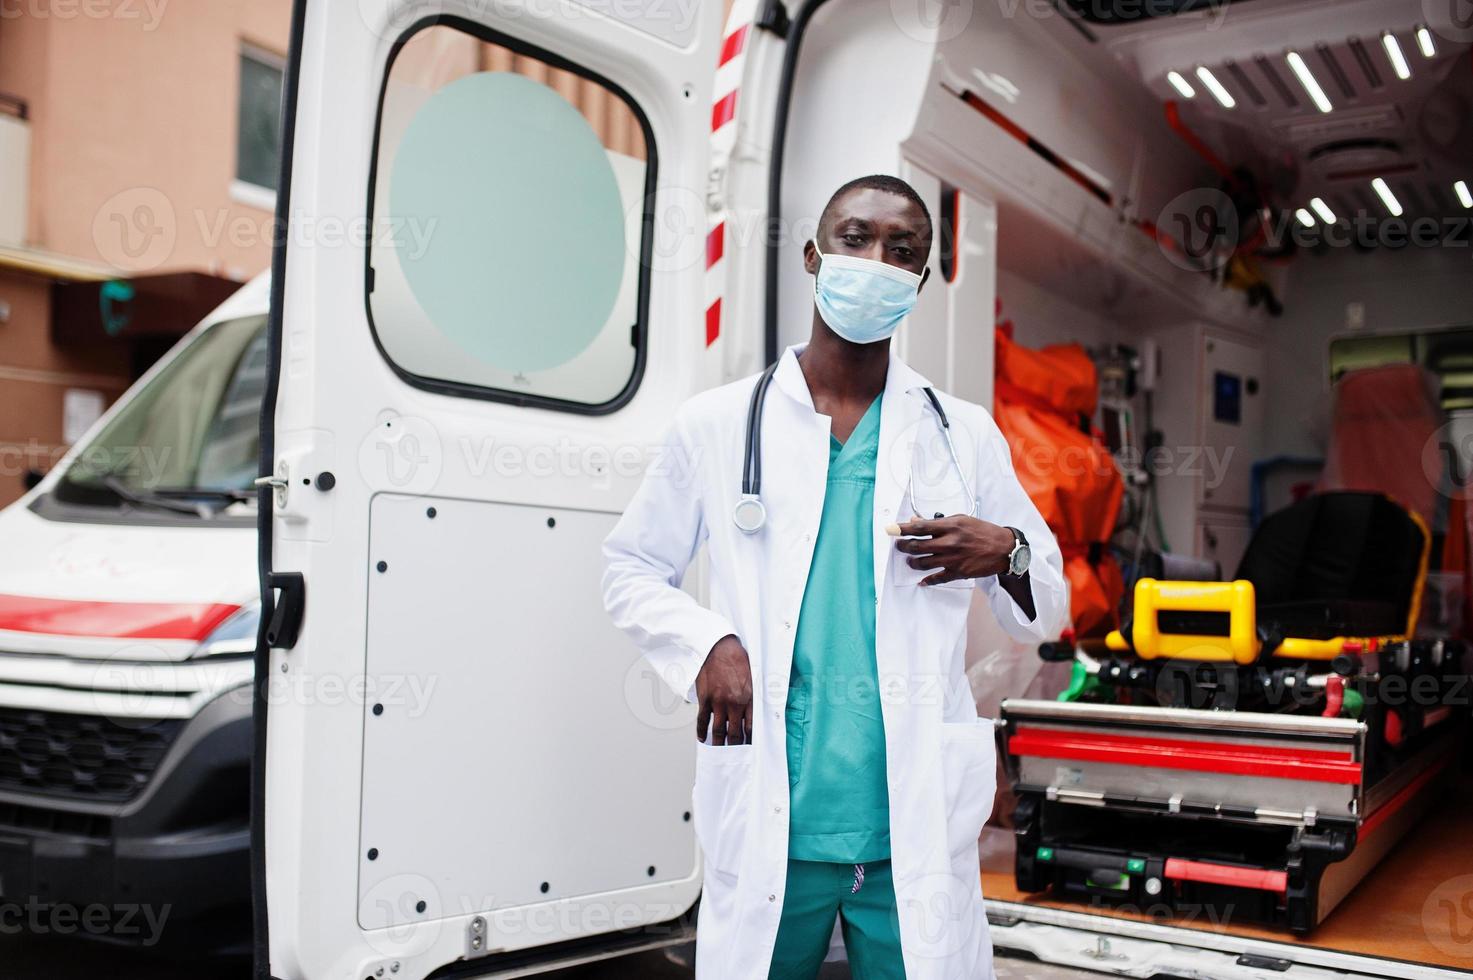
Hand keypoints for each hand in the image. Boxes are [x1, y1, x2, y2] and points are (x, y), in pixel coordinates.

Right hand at [695, 635, 752, 744]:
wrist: (718, 647)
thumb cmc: (737, 658)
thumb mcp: (753, 676)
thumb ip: (753, 694)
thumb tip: (755, 707)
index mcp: (749, 699)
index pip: (752, 727)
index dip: (750, 741)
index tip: (750, 749)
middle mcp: (734, 704)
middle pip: (735, 733)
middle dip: (736, 747)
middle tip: (735, 756)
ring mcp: (718, 702)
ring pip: (718, 731)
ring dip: (719, 744)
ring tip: (720, 752)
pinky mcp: (705, 699)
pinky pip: (702, 720)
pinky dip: (702, 731)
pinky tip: (703, 739)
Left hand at [890, 517, 1015, 585]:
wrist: (1003, 549)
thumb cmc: (983, 531)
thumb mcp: (961, 520)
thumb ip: (939, 522)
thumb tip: (916, 521)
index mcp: (950, 527)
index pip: (920, 527)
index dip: (902, 529)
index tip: (890, 529)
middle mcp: (949, 543)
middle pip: (917, 546)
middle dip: (903, 546)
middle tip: (899, 545)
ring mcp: (952, 559)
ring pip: (922, 563)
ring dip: (912, 562)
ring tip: (909, 560)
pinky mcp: (958, 573)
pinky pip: (937, 578)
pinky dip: (927, 581)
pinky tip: (921, 581)